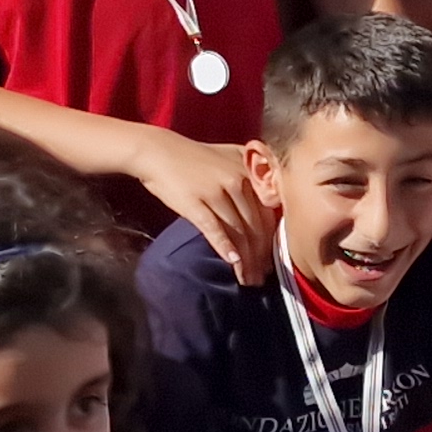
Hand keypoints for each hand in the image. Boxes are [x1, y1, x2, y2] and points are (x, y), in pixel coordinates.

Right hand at [141, 131, 274, 284]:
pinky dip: (225, 247)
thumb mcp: (231, 156)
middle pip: (255, 226)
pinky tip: (233, 263)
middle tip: (262, 278)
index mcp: (250, 172)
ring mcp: (216, 193)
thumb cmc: (196, 157)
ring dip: (245, 260)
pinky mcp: (195, 204)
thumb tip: (273, 201)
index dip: (272, 241)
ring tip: (248, 279)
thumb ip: (254, 173)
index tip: (272, 261)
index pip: (268, 213)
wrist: (158, 152)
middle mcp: (238, 182)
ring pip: (238, 232)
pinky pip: (215, 229)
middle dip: (260, 257)